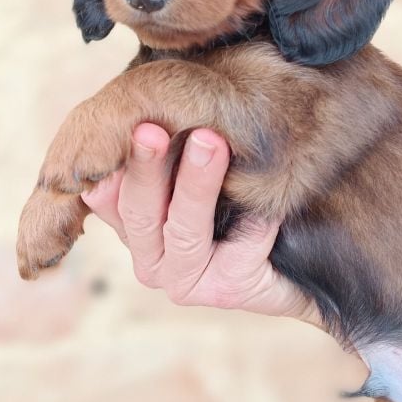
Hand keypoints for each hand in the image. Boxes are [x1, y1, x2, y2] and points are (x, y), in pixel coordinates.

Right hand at [82, 123, 321, 324]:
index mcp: (133, 228)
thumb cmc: (239, 207)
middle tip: (152, 128)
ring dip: (197, 184)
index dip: (115, 163)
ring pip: (183, 230)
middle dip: (146, 168)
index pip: (107, 196)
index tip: (127, 122)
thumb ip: (168, 156)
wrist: (294, 264)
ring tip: (211, 142)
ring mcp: (184, 280)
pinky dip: (254, 220)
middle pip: (139, 212)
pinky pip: (239, 248)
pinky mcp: (226, 290)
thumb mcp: (197, 179)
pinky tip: (267, 200)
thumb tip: (147, 111)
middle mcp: (150, 259)